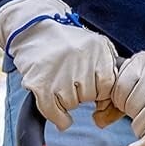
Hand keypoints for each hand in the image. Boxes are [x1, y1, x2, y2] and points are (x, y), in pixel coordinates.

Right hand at [0, 0, 117, 129]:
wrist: (33, 27)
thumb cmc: (66, 41)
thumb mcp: (94, 45)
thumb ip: (108, 67)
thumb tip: (111, 101)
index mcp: (97, 50)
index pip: (108, 87)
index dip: (99, 91)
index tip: (91, 87)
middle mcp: (80, 60)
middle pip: (89, 96)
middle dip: (81, 93)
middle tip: (70, 79)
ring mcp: (60, 73)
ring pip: (72, 105)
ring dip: (66, 101)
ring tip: (58, 83)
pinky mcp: (41, 84)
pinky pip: (54, 113)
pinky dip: (58, 118)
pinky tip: (59, 114)